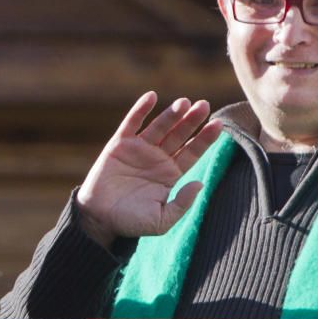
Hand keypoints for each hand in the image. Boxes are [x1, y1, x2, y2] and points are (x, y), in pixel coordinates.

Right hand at [76, 92, 221, 248]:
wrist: (99, 218)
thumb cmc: (131, 222)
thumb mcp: (161, 221)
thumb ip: (181, 204)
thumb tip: (200, 184)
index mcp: (171, 174)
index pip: (192, 152)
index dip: (205, 138)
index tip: (219, 125)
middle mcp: (158, 158)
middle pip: (180, 135)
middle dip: (192, 121)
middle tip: (205, 105)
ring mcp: (140, 149)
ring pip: (160, 126)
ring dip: (171, 114)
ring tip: (184, 102)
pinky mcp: (120, 144)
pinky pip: (132, 123)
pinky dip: (140, 109)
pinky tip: (151, 97)